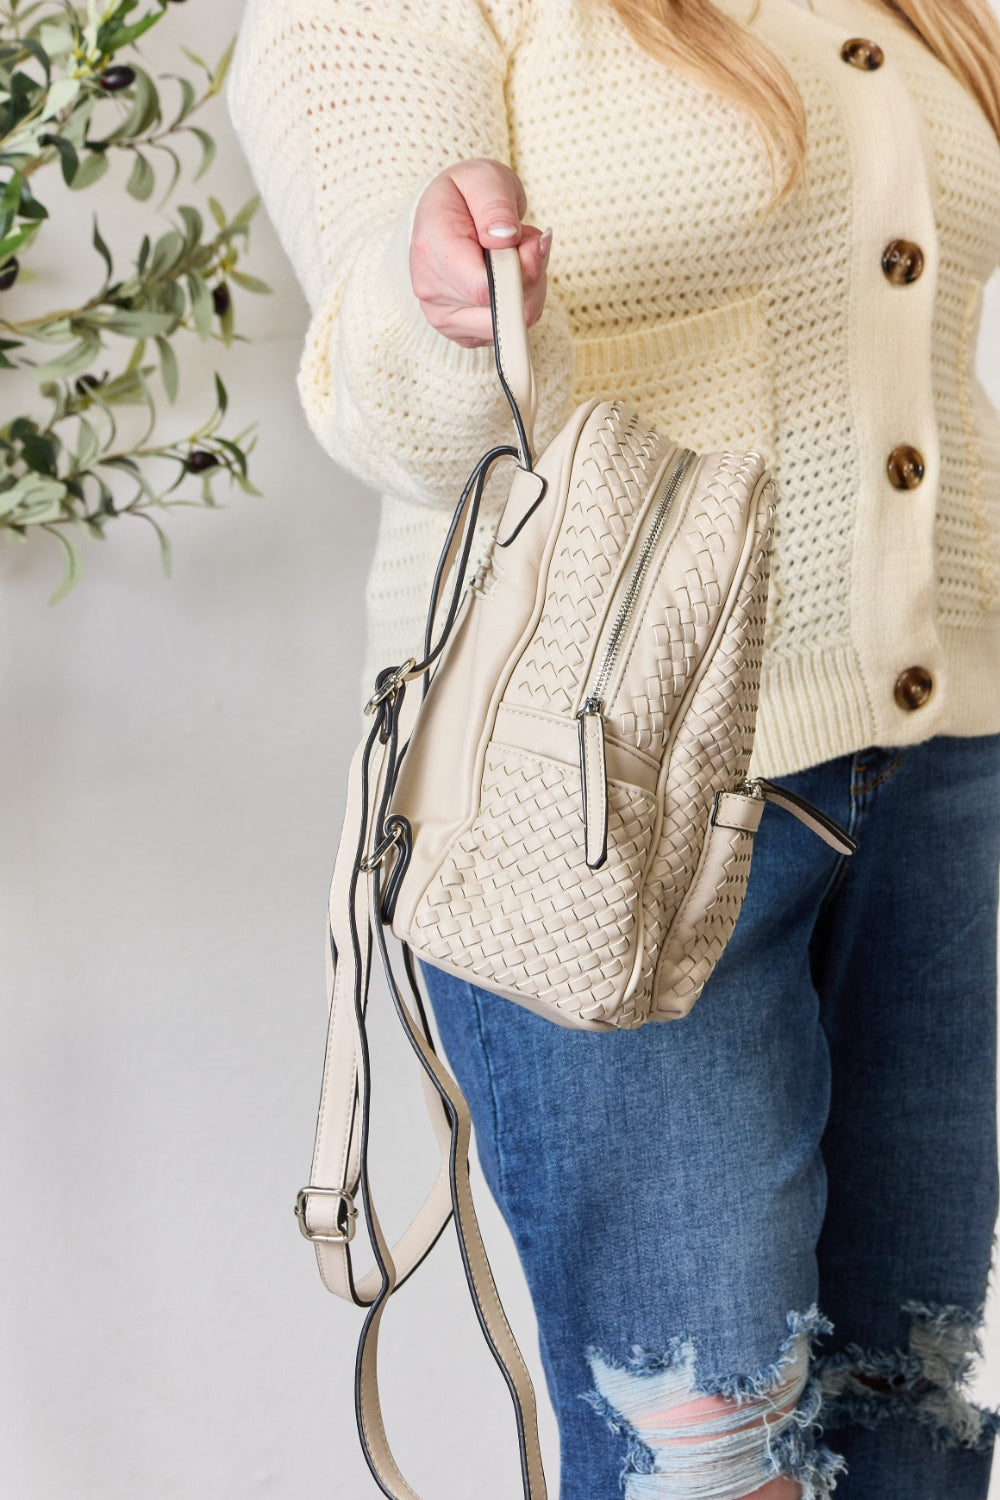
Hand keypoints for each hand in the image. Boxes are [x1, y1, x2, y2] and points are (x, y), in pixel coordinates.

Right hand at [409, 158, 551, 347]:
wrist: (446, 213)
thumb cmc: (467, 193)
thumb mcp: (484, 179)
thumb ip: (496, 206)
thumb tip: (506, 240)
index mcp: (431, 250)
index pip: (483, 288)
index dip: (521, 270)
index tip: (531, 240)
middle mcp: (430, 291)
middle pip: (503, 311)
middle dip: (530, 276)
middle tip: (523, 241)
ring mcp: (443, 317)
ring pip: (512, 324)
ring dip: (528, 288)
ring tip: (512, 256)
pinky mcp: (460, 332)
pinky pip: (507, 329)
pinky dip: (519, 302)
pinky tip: (506, 277)